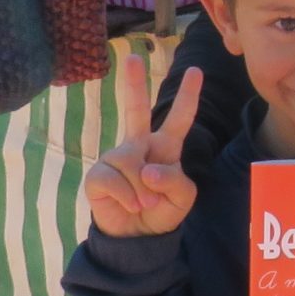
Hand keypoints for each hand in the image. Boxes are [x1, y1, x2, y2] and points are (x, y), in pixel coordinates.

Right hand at [82, 56, 202, 238]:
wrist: (137, 237)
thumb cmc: (162, 210)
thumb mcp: (182, 198)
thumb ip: (174, 181)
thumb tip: (147, 170)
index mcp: (165, 147)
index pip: (179, 119)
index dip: (188, 96)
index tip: (195, 71)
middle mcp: (139, 146)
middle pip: (136, 110)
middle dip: (134, 84)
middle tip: (132, 58)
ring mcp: (117, 158)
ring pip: (131, 162)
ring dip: (143, 189)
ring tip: (145, 203)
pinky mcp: (99, 175)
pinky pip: (114, 179)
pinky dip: (127, 196)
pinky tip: (131, 204)